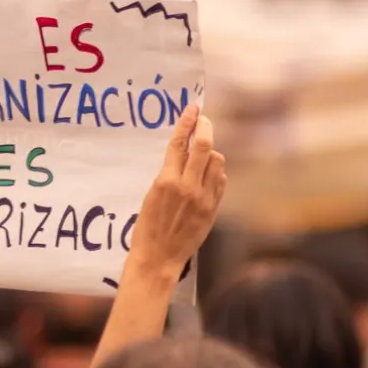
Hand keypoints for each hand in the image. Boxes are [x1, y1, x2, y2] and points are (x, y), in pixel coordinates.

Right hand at [128, 104, 226, 279]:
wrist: (158, 258)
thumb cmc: (147, 229)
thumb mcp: (151, 196)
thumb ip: (169, 175)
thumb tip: (184, 154)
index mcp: (166, 182)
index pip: (179, 144)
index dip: (186, 123)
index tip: (192, 109)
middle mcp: (187, 187)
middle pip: (204, 146)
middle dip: (205, 128)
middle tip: (202, 121)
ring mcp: (203, 198)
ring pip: (217, 161)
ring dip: (211, 153)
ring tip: (202, 156)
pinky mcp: (212, 209)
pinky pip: (220, 180)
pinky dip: (215, 172)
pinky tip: (207, 175)